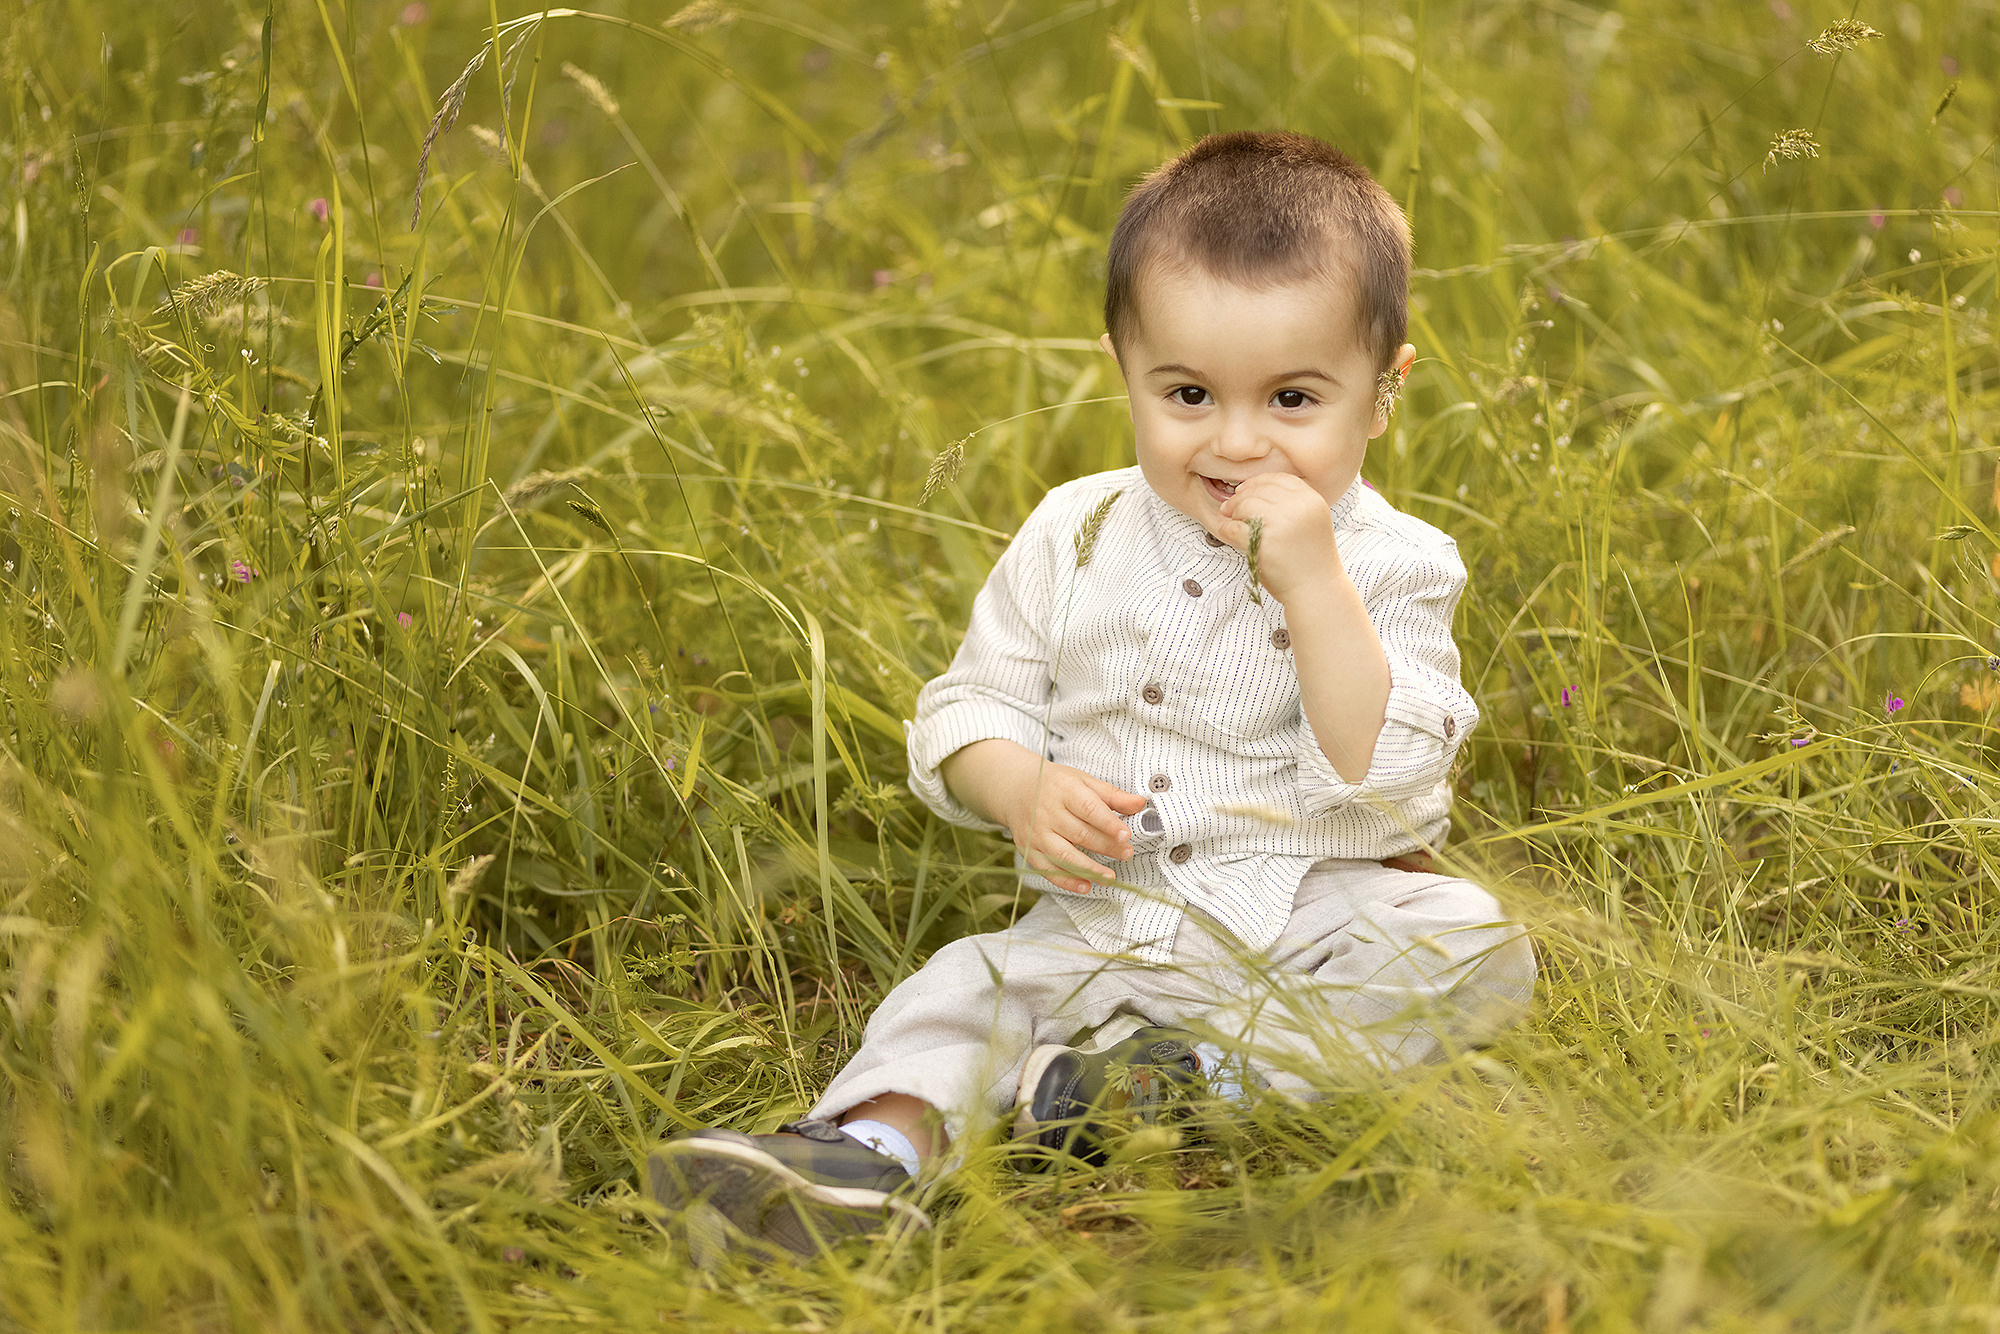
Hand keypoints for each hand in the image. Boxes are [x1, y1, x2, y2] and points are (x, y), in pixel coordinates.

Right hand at [1001, 762, 1147, 894]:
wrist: (1016, 790)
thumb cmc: (1056, 786)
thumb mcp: (1083, 781)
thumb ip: (1112, 795)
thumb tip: (1140, 803)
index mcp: (1064, 790)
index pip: (1088, 808)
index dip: (1108, 823)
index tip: (1126, 835)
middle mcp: (1047, 812)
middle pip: (1080, 834)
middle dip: (1107, 847)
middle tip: (1127, 854)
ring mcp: (1037, 833)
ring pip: (1064, 856)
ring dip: (1089, 869)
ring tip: (1110, 876)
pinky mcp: (1029, 850)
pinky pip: (1049, 870)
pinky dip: (1067, 881)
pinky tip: (1086, 885)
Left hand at [1216, 473, 1341, 604]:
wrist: (1316, 589)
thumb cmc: (1309, 559)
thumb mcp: (1309, 521)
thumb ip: (1290, 504)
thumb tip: (1248, 490)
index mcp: (1311, 499)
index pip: (1278, 479)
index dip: (1257, 483)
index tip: (1243, 491)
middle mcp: (1299, 507)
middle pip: (1259, 490)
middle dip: (1240, 498)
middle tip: (1228, 508)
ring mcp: (1283, 522)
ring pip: (1246, 505)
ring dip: (1233, 513)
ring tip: (1232, 522)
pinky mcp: (1266, 541)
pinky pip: (1235, 527)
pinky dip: (1227, 529)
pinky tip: (1228, 533)